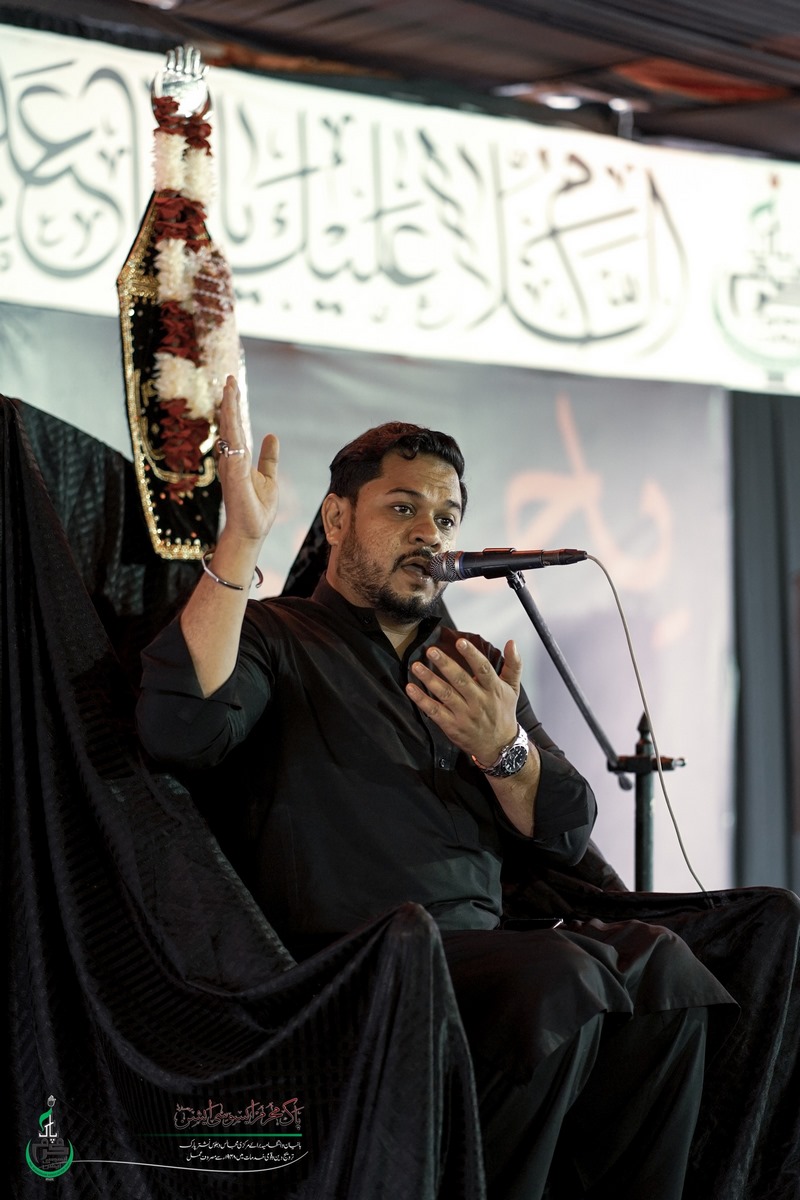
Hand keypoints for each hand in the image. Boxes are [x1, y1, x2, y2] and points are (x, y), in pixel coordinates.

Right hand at [215, 375, 278, 546]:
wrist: (251, 532)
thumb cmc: (257, 508)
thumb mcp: (269, 477)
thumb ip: (269, 457)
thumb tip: (272, 436)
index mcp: (239, 459)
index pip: (236, 428)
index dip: (234, 407)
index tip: (232, 386)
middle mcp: (232, 460)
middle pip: (230, 425)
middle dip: (229, 402)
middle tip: (229, 379)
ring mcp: (232, 468)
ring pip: (229, 433)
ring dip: (229, 411)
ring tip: (229, 389)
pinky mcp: (235, 477)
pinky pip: (234, 450)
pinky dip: (231, 432)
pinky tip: (231, 415)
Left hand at [406, 638, 522, 763]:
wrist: (500, 746)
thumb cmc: (504, 712)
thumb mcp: (513, 688)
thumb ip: (513, 665)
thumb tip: (511, 642)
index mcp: (493, 689)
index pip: (483, 669)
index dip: (472, 655)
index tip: (460, 642)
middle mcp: (479, 701)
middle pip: (461, 680)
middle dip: (445, 664)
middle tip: (431, 651)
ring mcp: (464, 715)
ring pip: (445, 694)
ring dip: (429, 680)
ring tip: (416, 666)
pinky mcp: (452, 726)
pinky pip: (435, 711)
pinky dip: (422, 700)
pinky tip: (411, 688)